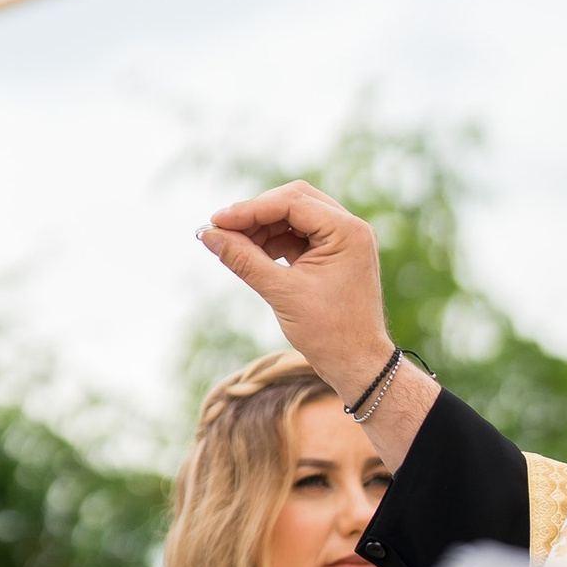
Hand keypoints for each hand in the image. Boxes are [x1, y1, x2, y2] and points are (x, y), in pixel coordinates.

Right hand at [197, 186, 420, 415]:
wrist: (358, 365)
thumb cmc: (328, 333)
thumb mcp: (281, 293)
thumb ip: (243, 259)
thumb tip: (208, 235)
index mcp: (347, 231)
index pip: (291, 203)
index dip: (250, 209)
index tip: (217, 221)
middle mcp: (350, 228)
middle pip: (294, 201)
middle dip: (256, 214)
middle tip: (222, 230)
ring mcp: (344, 240)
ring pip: (295, 217)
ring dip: (263, 228)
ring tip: (233, 246)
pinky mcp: (335, 254)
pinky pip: (300, 235)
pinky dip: (275, 242)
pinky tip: (252, 255)